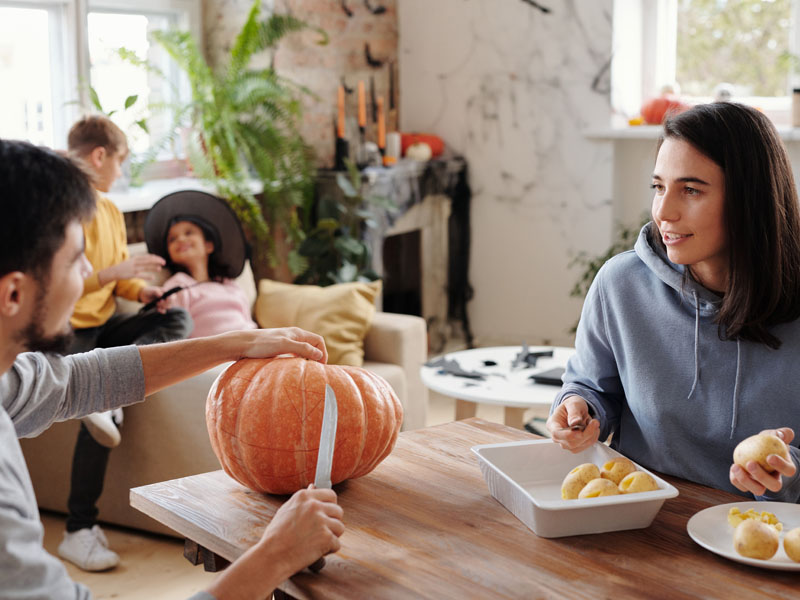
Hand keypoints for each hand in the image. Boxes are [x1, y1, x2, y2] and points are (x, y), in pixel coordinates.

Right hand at [101, 254, 165, 283]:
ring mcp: (133, 268)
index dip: (156, 258)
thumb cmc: (126, 266)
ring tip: (160, 269)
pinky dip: (147, 276)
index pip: (148, 256)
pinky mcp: (132, 275)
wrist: (114, 271)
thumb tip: (152, 258)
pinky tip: (153, 277)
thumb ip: (141, 259)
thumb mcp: (133, 260)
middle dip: (157, 261)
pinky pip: (141, 275)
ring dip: (153, 268)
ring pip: (146, 267)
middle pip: (148, 260)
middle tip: (164, 262)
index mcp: (136, 258)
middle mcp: (135, 262)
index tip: (162, 260)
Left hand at [138, 286, 167, 312]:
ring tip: (157, 304)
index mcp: (167, 293)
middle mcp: (167, 298)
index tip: (164, 299)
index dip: (170, 299)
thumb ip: (156, 291)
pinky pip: (163, 310)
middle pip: (170, 303)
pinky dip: (161, 310)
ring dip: (163, 307)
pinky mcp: (160, 307)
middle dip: (165, 303)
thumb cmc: (149, 291)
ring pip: (167, 307)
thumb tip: (161, 294)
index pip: (172, 297)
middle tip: (159, 302)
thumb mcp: (152, 290)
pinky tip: (158, 309)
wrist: (144, 295)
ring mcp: (164, 303)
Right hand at [204, 485, 343, 598]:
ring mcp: (321, 521)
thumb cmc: (276, 535)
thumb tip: (314, 486)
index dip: (331, 506)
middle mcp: (314, 506)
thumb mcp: (286, 510)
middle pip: (338, 511)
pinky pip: (336, 544)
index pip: (331, 495)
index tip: (326, 515)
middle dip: (332, 522)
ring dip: (332, 536)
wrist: (272, 556)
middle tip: (320, 532)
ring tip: (317, 542)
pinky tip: (316, 551)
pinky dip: (328, 550)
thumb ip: (303, 500)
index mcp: (304, 496)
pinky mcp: (326, 537)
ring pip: (340, 527)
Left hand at [236, 327, 327, 363]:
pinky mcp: (278, 348)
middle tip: (315, 371)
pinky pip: (294, 354)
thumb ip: (303, 348)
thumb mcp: (285, 346)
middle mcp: (293, 336)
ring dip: (307, 359)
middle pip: (312, 345)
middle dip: (316, 356)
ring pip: (303, 350)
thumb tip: (319, 355)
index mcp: (297, 333)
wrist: (242, 344)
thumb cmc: (262, 344)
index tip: (321, 366)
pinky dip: (298, 360)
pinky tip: (293, 368)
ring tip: (306, 371)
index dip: (323, 352)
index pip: (318, 340)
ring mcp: (286, 341)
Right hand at [546, 395, 600, 452]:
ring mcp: (565, 443)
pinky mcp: (574, 447)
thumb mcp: (573, 404)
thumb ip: (574, 412)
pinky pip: (585, 446)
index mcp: (552, 424)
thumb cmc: (572, 406)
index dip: (568, 435)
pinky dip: (592, 438)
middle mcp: (557, 436)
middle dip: (586, 434)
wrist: (576, 410)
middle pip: (570, 442)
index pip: (556, 433)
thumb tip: (574, 422)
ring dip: (591, 436)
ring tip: (593, 423)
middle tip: (595, 422)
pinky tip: (593, 429)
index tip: (580, 432)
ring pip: (579, 446)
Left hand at [730, 427, 795, 495]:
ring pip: (758, 490)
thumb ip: (780, 433)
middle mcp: (775, 480)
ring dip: (746, 480)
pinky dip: (736, 480)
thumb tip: (779, 434)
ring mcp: (762, 484)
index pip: (789, 470)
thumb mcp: (773, 436)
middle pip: (774, 485)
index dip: (781, 466)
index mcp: (786, 468)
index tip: (770, 457)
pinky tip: (733, 468)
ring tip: (736, 467)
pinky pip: (742, 487)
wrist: (757, 450)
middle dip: (762, 476)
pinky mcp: (748, 485)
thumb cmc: (767, 443)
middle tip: (750, 463)